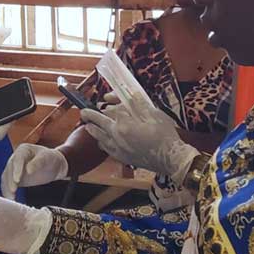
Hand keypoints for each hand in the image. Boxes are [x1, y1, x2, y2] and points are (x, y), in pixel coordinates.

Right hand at [0, 144, 67, 198]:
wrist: (54, 165)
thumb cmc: (51, 158)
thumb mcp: (47, 158)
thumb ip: (38, 163)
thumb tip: (28, 170)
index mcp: (23, 150)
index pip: (17, 159)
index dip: (16, 170)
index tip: (17, 180)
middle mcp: (16, 159)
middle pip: (9, 169)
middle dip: (10, 181)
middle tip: (13, 191)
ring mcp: (14, 169)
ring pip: (6, 178)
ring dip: (7, 188)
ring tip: (11, 198)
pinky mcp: (15, 178)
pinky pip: (8, 185)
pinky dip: (8, 192)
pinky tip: (11, 198)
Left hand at [79, 102, 198, 184]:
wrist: (170, 159)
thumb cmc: (164, 135)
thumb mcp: (153, 114)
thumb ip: (138, 104)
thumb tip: (130, 94)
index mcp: (123, 124)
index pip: (110, 111)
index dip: (107, 103)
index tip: (105, 98)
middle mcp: (116, 137)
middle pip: (99, 124)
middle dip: (90, 117)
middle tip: (83, 113)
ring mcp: (118, 149)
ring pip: (100, 138)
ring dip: (93, 131)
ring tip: (89, 126)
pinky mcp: (123, 158)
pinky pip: (107, 150)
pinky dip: (102, 144)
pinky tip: (102, 143)